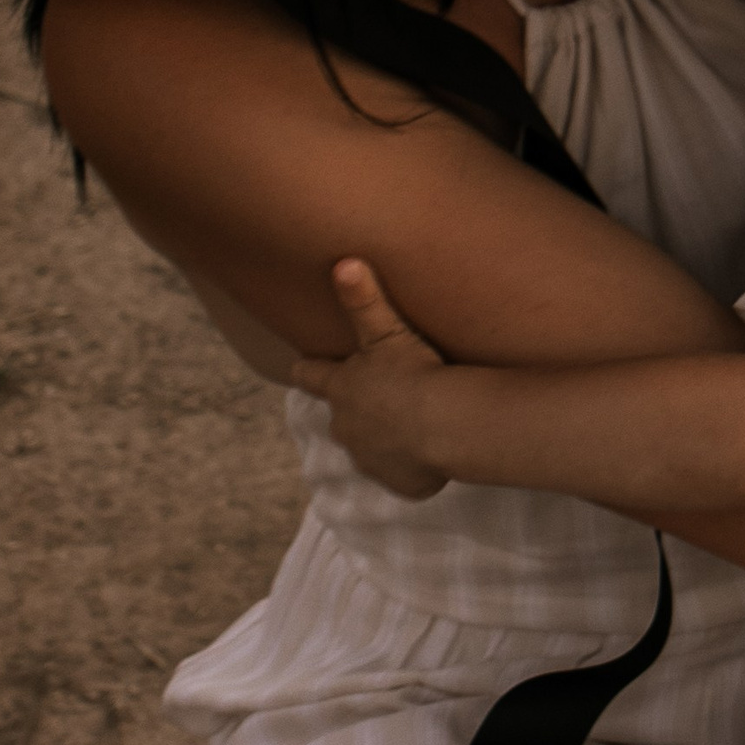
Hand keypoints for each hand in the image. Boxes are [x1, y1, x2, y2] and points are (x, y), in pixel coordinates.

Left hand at [288, 259, 452, 499]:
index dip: (308, 371)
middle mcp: (347, 426)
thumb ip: (365, 301)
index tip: (301, 368)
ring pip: (371, 449)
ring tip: (415, 431)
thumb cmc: (415, 373)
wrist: (444, 425)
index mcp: (341, 389)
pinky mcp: (400, 482)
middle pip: (341, 418)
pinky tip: (436, 453)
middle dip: (355, 412)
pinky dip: (415, 468)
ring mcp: (370, 458)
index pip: (310, 376)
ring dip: (387, 441)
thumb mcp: (388, 334)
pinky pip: (405, 476)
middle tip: (378, 403)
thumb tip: (344, 261)